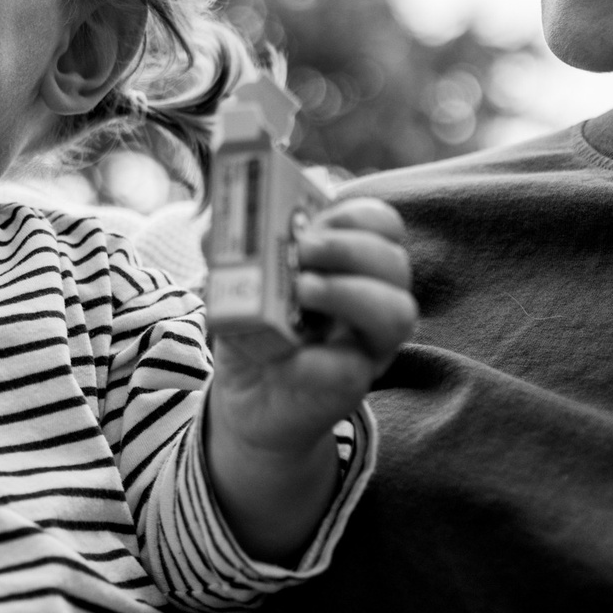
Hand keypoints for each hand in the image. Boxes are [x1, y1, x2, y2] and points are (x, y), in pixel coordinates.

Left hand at [204, 195, 415, 560]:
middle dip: (349, 247)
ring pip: (397, 310)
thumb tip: (215, 232)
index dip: (358, 215)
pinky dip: (322, 352)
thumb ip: (229, 254)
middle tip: (303, 250)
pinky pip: (358, 363)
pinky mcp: (354, 382)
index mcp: (350, 263)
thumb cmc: (253, 332)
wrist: (249, 397)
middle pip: (394, 260)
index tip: (314, 219)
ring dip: (349, 292)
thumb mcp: (235, 284)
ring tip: (303, 290)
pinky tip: (294, 348)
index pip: (381, 225)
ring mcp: (369, 343)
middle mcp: (372, 298)